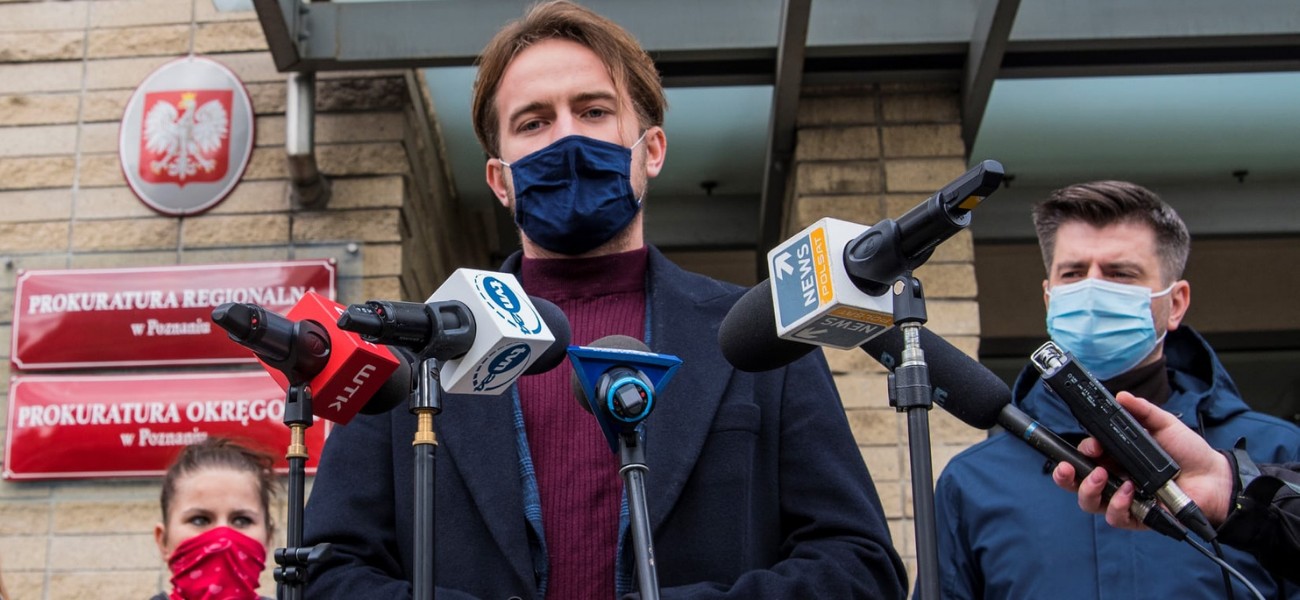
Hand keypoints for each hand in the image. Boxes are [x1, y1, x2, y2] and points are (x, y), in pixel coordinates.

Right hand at [1051, 391, 1234, 528]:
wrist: (1214, 477)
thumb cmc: (1189, 452)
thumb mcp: (1164, 425)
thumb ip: (1143, 411)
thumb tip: (1121, 396)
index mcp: (1115, 457)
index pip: (1085, 457)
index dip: (1080, 452)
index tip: (1091, 446)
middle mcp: (1114, 479)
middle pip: (1076, 483)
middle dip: (1064, 476)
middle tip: (1066, 468)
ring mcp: (1123, 500)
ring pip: (1089, 502)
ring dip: (1089, 489)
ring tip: (1103, 477)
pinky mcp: (1137, 518)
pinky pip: (1115, 517)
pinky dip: (1117, 504)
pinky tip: (1130, 492)